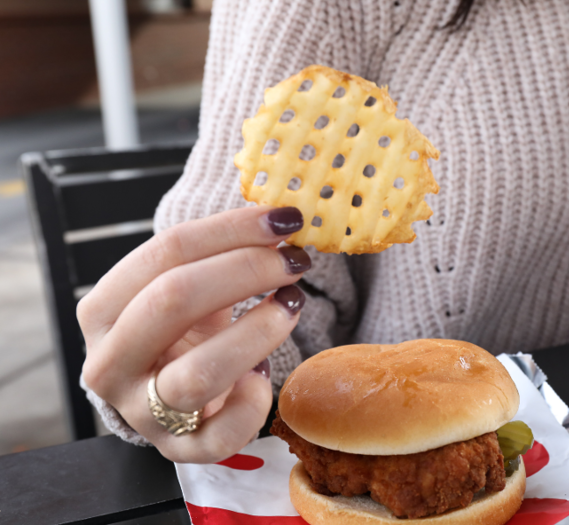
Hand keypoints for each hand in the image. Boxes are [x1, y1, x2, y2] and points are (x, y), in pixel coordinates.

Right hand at [79, 206, 308, 462]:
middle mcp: (110, 362)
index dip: (231, 229)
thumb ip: (218, 254)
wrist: (162, 389)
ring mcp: (141, 412)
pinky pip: (220, 436)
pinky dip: (253, 402)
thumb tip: (280, 221)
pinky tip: (262, 374)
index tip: (283, 219)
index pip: (165, 252)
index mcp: (103, 309)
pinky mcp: (177, 450)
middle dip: (246, 271)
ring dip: (258, 332)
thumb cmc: (181, 327)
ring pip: (198, 374)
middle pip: (174, 301)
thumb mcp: (185, 285)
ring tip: (292, 304)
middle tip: (295, 260)